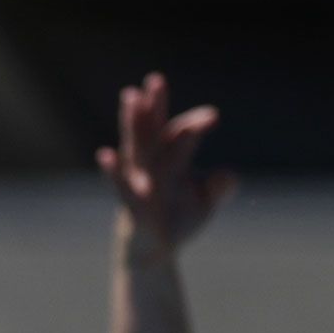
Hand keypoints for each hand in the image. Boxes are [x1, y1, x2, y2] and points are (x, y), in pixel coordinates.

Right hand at [96, 72, 234, 258]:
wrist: (152, 252)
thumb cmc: (176, 220)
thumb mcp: (203, 204)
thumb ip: (220, 189)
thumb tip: (227, 175)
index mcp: (168, 159)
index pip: (178, 133)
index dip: (193, 123)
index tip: (213, 118)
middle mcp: (149, 165)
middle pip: (151, 130)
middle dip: (154, 105)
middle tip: (156, 79)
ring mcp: (138, 183)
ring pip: (135, 149)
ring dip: (133, 123)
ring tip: (130, 96)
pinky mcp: (132, 207)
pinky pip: (122, 187)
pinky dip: (114, 171)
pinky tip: (105, 154)